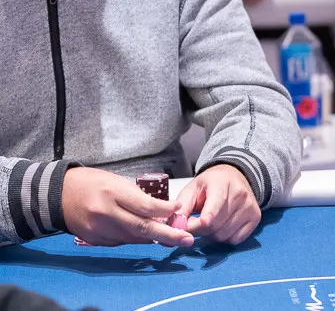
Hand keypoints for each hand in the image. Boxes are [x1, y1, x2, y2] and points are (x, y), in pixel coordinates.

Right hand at [61, 167, 194, 247]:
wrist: (59, 194)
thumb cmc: (92, 183)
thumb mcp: (117, 181)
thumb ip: (138, 198)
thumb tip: (162, 213)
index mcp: (112, 193)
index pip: (144, 206)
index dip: (164, 210)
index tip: (178, 209)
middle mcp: (105, 213)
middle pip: (141, 228)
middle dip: (168, 235)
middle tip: (187, 239)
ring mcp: (98, 229)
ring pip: (133, 238)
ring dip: (153, 238)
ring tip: (172, 236)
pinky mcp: (94, 240)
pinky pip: (121, 241)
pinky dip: (135, 238)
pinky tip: (145, 235)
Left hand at [174, 164, 261, 244]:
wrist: (234, 176)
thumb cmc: (210, 185)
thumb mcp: (191, 190)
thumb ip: (181, 209)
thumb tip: (173, 229)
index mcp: (221, 183)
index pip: (213, 209)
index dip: (202, 221)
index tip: (194, 226)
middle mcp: (240, 195)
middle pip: (215, 227)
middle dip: (200, 231)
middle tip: (195, 224)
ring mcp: (250, 207)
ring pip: (224, 236)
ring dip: (211, 235)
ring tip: (210, 223)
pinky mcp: (256, 217)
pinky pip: (236, 240)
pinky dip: (225, 238)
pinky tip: (222, 227)